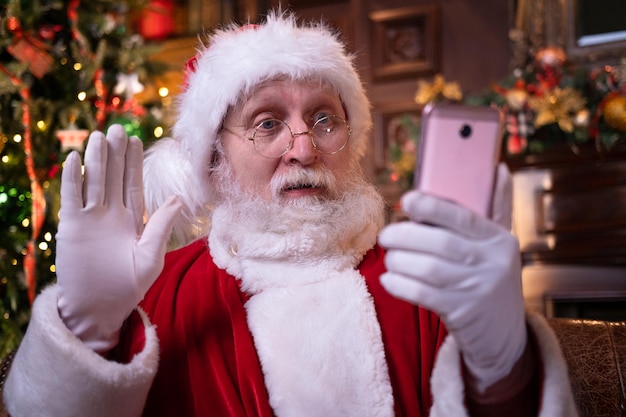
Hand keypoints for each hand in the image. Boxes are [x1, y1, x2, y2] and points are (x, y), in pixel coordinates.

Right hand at [55, 125, 181, 353]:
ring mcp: (90, 219)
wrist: (98, 308)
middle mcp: (111, 215)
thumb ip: (161, 227)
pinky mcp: (72, 227)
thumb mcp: (150, 257)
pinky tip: (75, 159)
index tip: (138, 140)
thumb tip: (177, 198)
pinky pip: (72, 197)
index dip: (134, 163)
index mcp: (132, 220)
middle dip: (116, 154)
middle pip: (113, 177)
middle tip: (119, 129)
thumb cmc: (128, 287)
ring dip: (96, 160)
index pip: (133, 184)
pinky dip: (72, 178)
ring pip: (93, 182)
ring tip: (99, 136)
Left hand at [378, 163, 525, 391]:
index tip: (407, 200)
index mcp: (500, 239)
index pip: (463, 217)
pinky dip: (400, 284)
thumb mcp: (500, 245)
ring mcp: (478, 290)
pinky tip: (390, 279)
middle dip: (404, 236)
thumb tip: (496, 168)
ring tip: (390, 257)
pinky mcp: (462, 314)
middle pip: (440, 243)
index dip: (432, 206)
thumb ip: (496, 207)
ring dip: (399, 260)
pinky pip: (422, 294)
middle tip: (386, 235)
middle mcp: (493, 264)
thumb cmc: (491, 277)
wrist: (504, 335)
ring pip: (428, 269)